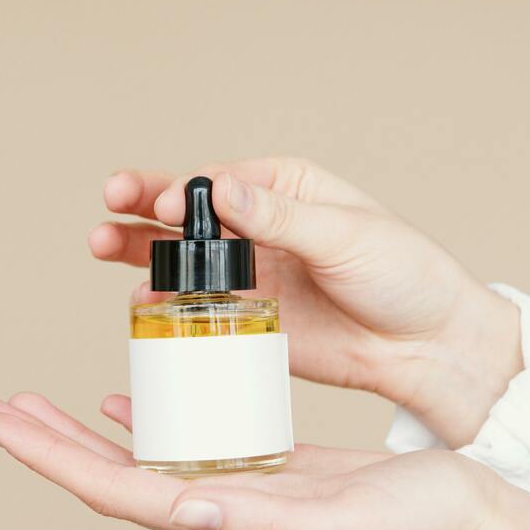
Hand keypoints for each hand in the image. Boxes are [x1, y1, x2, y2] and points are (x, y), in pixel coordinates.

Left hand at [0, 391, 529, 529]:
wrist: (459, 523)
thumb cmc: (412, 529)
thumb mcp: (338, 524)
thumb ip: (260, 525)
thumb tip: (182, 511)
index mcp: (223, 523)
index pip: (112, 489)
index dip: (48, 455)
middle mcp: (217, 510)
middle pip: (109, 473)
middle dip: (45, 441)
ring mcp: (237, 490)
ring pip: (139, 458)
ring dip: (83, 433)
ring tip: (42, 404)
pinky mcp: (263, 469)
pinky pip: (185, 442)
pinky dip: (146, 421)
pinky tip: (130, 404)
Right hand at [88, 158, 521, 446]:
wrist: (427, 348)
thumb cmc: (403, 275)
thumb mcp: (347, 236)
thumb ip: (282, 217)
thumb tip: (222, 190)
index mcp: (285, 189)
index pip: (220, 181)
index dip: (185, 188)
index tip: (165, 204)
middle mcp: (259, 226)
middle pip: (188, 211)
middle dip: (144, 204)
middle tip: (111, 202)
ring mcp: (249, 273)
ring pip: (180, 257)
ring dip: (139, 250)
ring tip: (102, 244)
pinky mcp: (247, 319)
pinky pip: (196, 308)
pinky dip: (164, 305)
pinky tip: (141, 302)